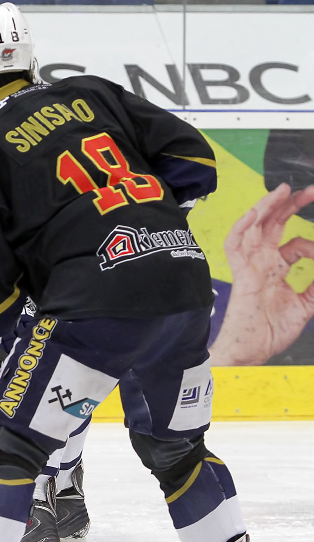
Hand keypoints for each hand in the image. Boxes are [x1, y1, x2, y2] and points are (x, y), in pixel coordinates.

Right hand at [210, 183, 313, 364]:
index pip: (295, 243)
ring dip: (266, 207)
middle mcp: (262, 262)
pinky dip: (242, 227)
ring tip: (282, 190)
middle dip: (290, 206)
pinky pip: (235, 245)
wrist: (253, 350)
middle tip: (308, 191)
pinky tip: (256, 213)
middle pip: (273, 225)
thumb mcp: (307, 305)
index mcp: (276, 268)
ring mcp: (251, 265)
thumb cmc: (271, 331)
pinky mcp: (241, 272)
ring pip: (254, 227)